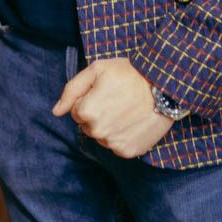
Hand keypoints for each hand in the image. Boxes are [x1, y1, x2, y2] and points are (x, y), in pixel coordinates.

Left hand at [52, 57, 175, 158]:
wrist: (165, 86)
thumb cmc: (129, 74)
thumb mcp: (96, 70)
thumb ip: (72, 90)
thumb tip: (56, 111)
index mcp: (86, 111)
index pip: (76, 111)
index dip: (89, 99)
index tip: (105, 91)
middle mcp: (98, 131)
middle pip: (88, 126)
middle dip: (97, 114)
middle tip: (117, 100)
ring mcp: (114, 143)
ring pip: (102, 137)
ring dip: (109, 126)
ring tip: (127, 110)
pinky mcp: (129, 151)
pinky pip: (117, 146)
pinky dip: (123, 136)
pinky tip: (134, 122)